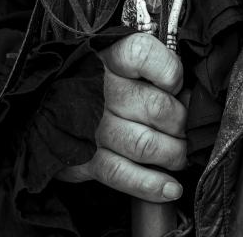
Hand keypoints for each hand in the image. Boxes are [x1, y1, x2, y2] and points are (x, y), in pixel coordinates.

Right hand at [57, 32, 187, 202]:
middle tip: (189, 127)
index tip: (177, 84)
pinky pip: (122, 174)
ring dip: (173, 155)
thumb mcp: (125, 58)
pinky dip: (151, 185)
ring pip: (145, 144)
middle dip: (182, 123)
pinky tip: (170, 188)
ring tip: (182, 155)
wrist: (52, 101)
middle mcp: (102, 90)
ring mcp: (93, 126)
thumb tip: (190, 94)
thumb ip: (156, 66)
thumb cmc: (105, 78)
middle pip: (156, 107)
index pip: (143, 55)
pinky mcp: (86, 158)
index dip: (169, 71)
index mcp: (111, 56)